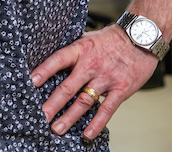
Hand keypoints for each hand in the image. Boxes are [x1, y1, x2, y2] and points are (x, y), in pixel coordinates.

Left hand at [30, 25, 158, 140]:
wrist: (140, 37)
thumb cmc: (111, 40)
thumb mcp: (88, 39)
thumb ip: (72, 52)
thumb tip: (50, 63)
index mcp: (81, 50)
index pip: (58, 60)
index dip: (44, 70)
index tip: (30, 82)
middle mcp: (91, 64)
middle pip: (68, 87)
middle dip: (52, 104)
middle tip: (40, 116)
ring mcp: (106, 78)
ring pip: (84, 101)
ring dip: (69, 117)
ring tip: (56, 129)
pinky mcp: (121, 89)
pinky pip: (106, 109)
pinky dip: (96, 123)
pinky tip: (87, 134)